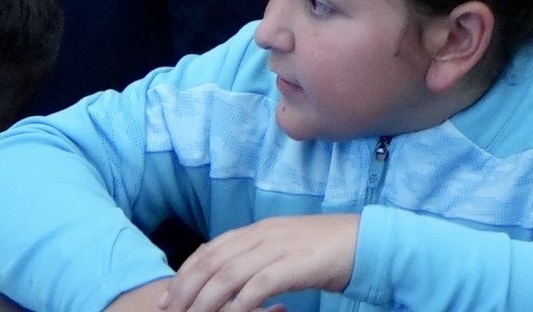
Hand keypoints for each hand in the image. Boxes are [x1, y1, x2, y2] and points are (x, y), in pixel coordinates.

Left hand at [146, 213, 361, 311]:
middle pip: (212, 261)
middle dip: (186, 289)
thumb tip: (226, 278)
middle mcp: (263, 234)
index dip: (185, 273)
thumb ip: (256, 256)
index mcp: (259, 229)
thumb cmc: (323, 250)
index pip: (210, 249)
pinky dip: (239, 304)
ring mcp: (278, 248)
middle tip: (172, 311)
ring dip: (206, 300)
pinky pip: (258, 285)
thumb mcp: (284, 247)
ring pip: (228, 274)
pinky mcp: (294, 264)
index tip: (169, 296)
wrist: (363, 241)